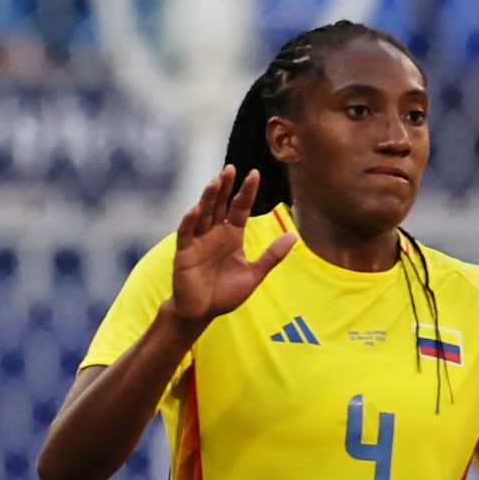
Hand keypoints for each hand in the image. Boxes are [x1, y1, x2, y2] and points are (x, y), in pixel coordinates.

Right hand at [166, 168, 292, 328]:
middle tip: (231, 168)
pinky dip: (191, 221)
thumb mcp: (254, 273)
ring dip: (208, 198)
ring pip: (203, 214)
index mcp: (232, 236)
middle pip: (220, 205)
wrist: (203, 311)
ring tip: (215, 181)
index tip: (255, 173)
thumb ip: (272, 255)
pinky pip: (187, 233)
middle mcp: (215, 234)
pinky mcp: (184, 252)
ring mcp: (198, 241)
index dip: (246, 192)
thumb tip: (294, 237)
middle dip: (225, 187)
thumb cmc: (225, 293)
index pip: (240, 208)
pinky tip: (196, 209)